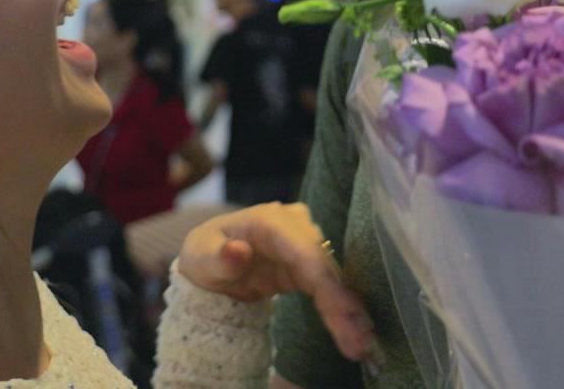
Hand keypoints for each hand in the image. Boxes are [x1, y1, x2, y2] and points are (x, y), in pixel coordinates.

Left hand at [179, 202, 374, 361]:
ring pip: (332, 278)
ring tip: (362, 344)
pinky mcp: (309, 262)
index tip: (343, 312)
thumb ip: (219, 258)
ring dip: (348, 312)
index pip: (303, 249)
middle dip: (342, 304)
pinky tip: (357, 333)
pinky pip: (329, 287)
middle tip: (360, 341)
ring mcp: (305, 242)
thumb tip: (238, 251)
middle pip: (323, 265)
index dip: (325, 281)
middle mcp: (294, 224)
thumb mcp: (200, 256)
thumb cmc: (205, 254)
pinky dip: (341, 310)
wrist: (212, 262)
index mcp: (268, 219)